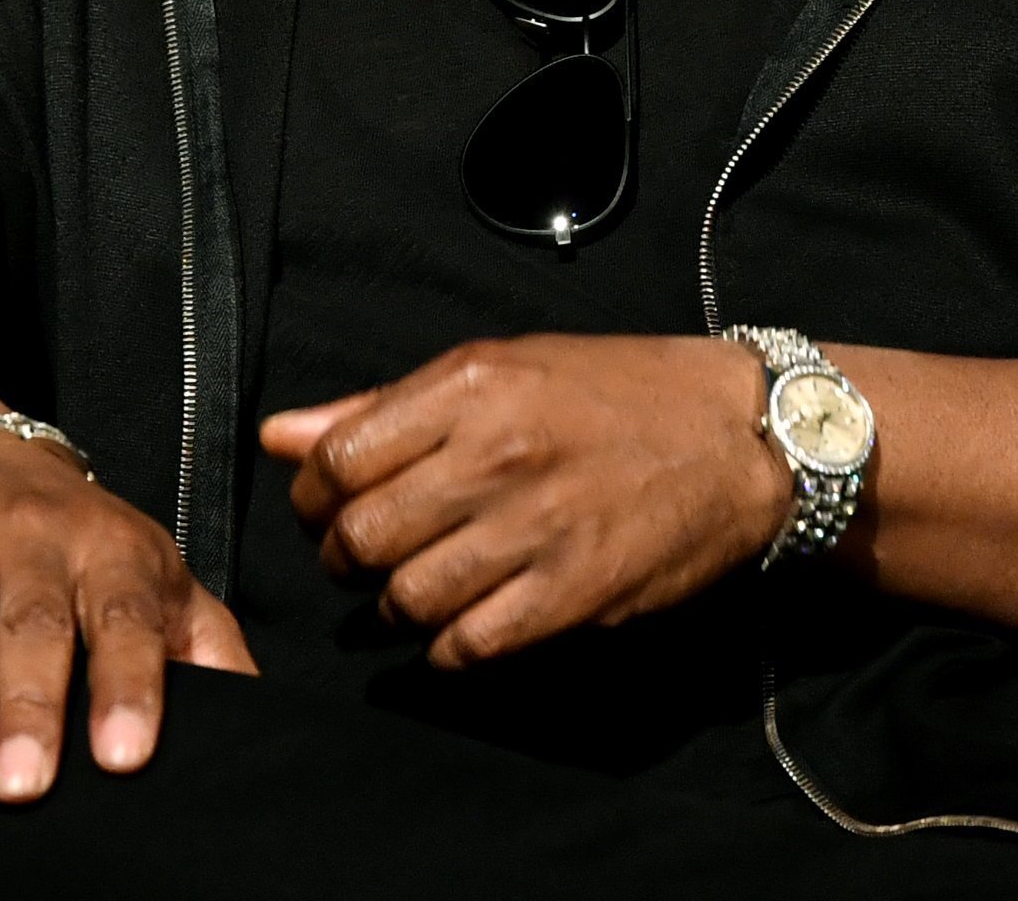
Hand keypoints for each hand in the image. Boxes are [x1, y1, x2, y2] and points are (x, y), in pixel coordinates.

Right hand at [0, 434, 255, 799]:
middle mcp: (38, 542)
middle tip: (20, 787)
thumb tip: (261, 722)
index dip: (128, 688)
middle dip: (29, 705)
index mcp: (115, 558)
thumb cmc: (82, 547)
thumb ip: (206, 645)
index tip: (124, 758)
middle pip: (34, 626)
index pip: (128, 625)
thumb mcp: (155, 579)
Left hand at [258, 333, 787, 669]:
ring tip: (410, 592)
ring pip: (406, 599)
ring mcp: (536, 530)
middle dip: (342, 559)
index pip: (339, 458)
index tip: (325, 507)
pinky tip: (456, 628)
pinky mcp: (573, 595)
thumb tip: (280, 436)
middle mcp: (497, 455)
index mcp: (472, 386)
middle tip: (362, 557)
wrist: (736, 436)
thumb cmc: (614, 394)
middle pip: (361, 537)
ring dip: (392, 609)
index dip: (313, 496)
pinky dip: (444, 649)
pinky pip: (468, 646)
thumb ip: (385, 407)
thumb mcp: (501, 368)